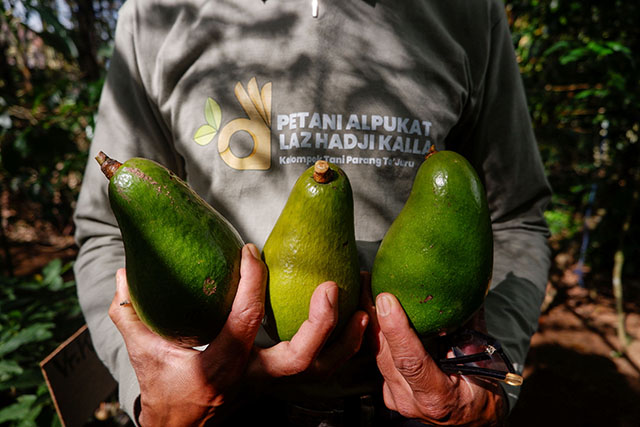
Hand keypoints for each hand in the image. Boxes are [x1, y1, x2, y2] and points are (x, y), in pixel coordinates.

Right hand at [109, 243, 368, 425]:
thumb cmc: (164, 389)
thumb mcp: (142, 352)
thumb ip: (131, 312)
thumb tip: (126, 273)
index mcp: (219, 367)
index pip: (243, 323)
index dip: (251, 284)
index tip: (252, 252)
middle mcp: (253, 379)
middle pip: (298, 359)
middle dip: (319, 324)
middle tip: (331, 287)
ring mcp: (273, 385)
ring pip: (320, 372)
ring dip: (346, 342)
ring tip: (364, 308)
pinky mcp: (282, 383)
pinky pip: (320, 371)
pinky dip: (343, 351)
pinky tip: (359, 325)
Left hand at [363, 276, 506, 425]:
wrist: (472, 421)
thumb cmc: (483, 392)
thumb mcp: (485, 362)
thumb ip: (471, 327)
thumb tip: (467, 287)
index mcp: (438, 396)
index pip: (411, 361)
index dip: (396, 329)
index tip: (386, 298)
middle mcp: (411, 400)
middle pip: (385, 354)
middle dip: (372, 314)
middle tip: (366, 279)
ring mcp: (396, 397)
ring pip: (377, 353)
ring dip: (368, 318)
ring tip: (364, 285)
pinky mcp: (388, 391)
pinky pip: (378, 357)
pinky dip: (375, 331)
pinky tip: (369, 306)